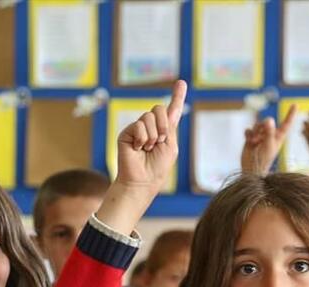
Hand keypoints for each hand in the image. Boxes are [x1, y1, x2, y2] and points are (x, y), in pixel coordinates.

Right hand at [115, 79, 186, 194]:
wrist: (141, 181)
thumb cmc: (157, 168)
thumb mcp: (170, 145)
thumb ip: (170, 125)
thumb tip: (171, 108)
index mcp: (165, 130)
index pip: (171, 110)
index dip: (177, 96)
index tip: (181, 83)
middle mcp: (151, 127)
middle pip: (159, 108)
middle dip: (163, 125)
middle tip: (160, 141)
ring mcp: (138, 129)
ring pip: (148, 116)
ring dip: (153, 135)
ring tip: (148, 148)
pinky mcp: (127, 133)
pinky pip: (138, 125)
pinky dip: (142, 138)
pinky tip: (139, 148)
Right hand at [240, 105, 296, 176]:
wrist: (252, 168)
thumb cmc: (264, 159)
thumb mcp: (269, 145)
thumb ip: (269, 132)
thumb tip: (269, 119)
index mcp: (279, 136)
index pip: (286, 123)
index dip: (290, 114)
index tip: (295, 104)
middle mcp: (270, 134)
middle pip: (267, 121)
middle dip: (262, 126)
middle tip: (260, 137)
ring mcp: (260, 136)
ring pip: (257, 124)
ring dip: (255, 132)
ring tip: (254, 142)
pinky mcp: (251, 137)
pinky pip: (249, 129)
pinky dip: (248, 134)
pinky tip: (249, 141)